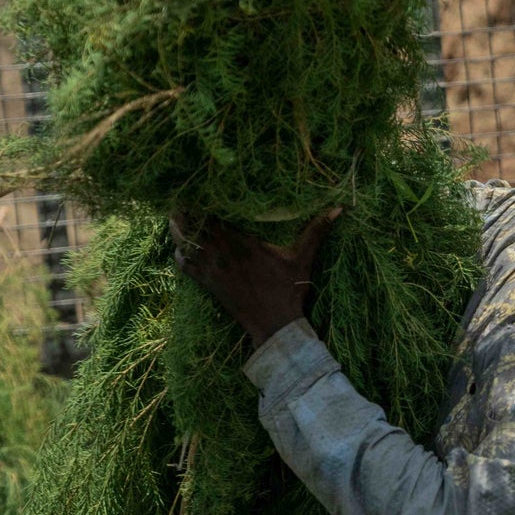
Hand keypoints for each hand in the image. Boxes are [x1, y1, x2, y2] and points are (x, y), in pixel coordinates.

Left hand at [170, 210, 337, 349]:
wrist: (274, 325)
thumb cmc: (289, 290)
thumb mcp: (303, 259)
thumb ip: (316, 231)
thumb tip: (339, 208)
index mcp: (244, 243)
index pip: (215, 216)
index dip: (203, 202)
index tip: (198, 188)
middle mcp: (224, 254)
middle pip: (194, 227)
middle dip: (186, 212)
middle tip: (181, 198)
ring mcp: (213, 270)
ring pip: (185, 245)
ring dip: (179, 231)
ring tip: (176, 217)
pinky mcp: (209, 285)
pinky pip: (185, 267)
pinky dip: (179, 256)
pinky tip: (181, 249)